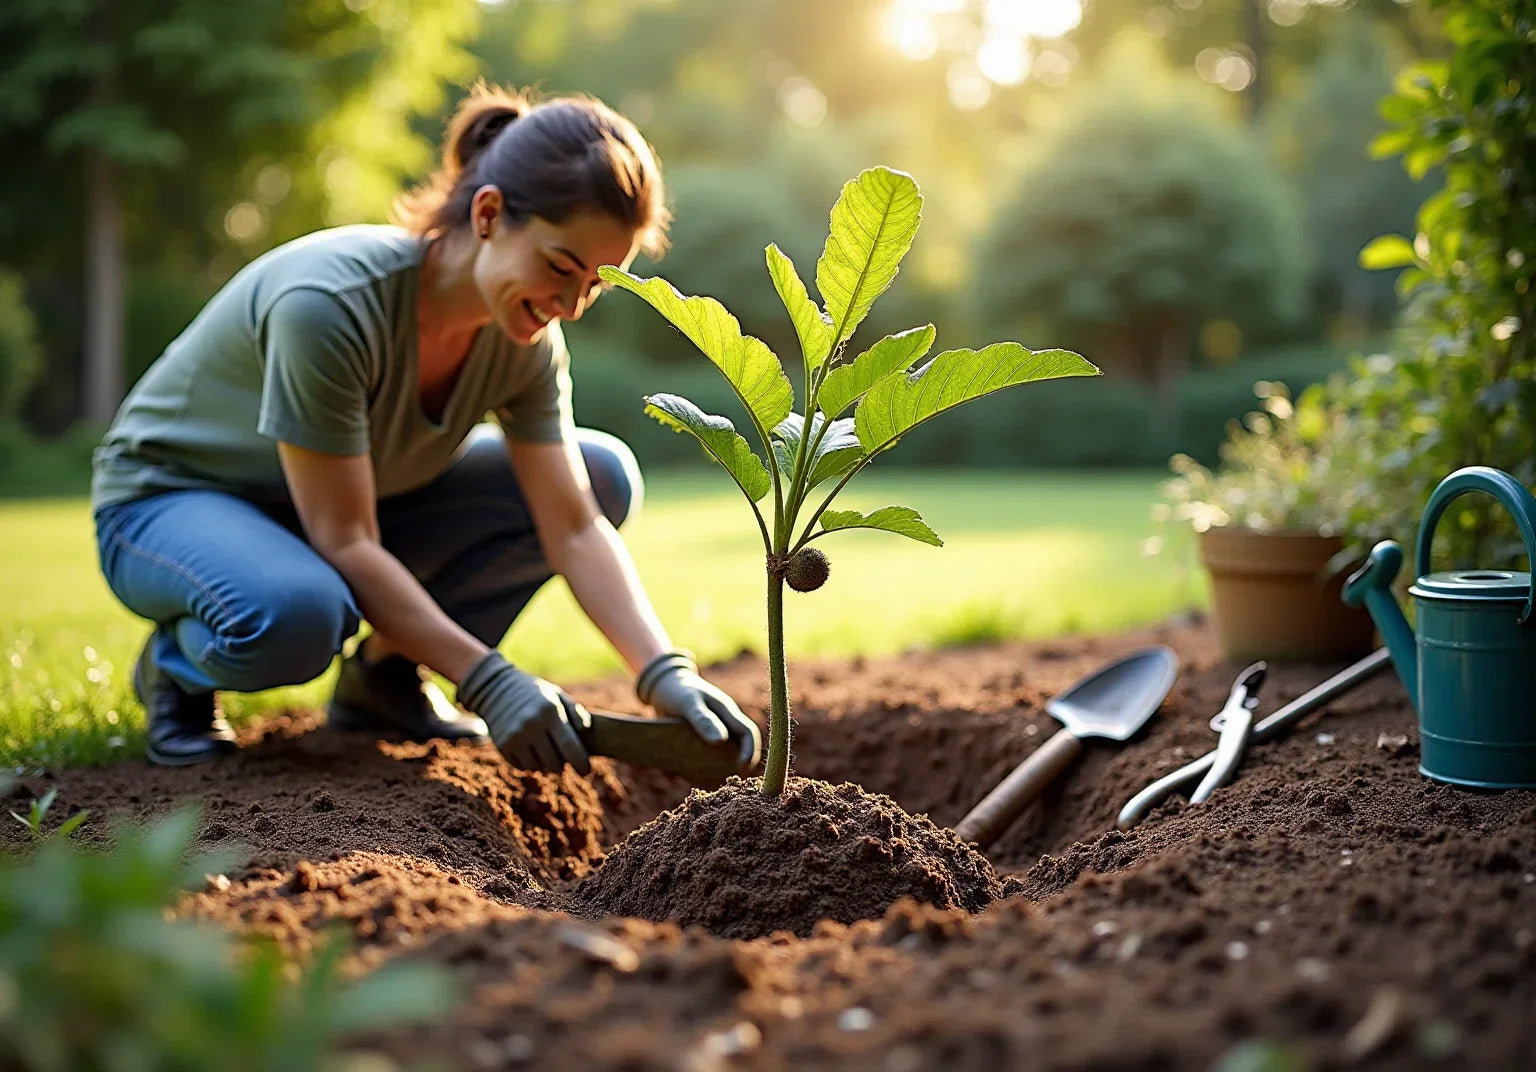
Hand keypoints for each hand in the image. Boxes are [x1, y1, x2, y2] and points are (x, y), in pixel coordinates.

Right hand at [458, 652, 590, 774]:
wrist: (496, 689)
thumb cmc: (535, 694)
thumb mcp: (557, 695)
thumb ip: (575, 712)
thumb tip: (586, 730)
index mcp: (550, 712)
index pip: (570, 746)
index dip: (580, 763)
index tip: (586, 771)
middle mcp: (532, 725)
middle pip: (554, 763)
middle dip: (562, 764)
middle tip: (562, 757)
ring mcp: (515, 736)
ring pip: (538, 768)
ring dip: (545, 765)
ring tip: (546, 751)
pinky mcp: (503, 745)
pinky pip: (522, 767)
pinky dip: (529, 763)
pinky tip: (530, 749)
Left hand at [637, 652, 760, 769]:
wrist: (662, 685)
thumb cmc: (677, 691)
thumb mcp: (689, 704)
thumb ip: (703, 720)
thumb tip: (721, 742)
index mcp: (727, 710)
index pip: (748, 732)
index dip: (750, 751)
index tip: (742, 768)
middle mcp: (725, 721)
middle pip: (743, 743)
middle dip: (743, 760)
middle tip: (735, 779)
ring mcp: (716, 728)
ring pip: (730, 749)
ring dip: (728, 763)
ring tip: (720, 779)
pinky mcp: (704, 735)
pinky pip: (714, 751)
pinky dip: (712, 763)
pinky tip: (703, 776)